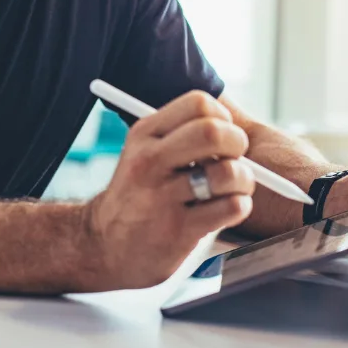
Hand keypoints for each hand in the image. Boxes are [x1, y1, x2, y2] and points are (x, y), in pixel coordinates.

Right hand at [82, 91, 255, 289]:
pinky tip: (225, 209)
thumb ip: (179, 133)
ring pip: (228, 172)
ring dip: (243, 180)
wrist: (104, 245)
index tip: (222, 134)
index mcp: (144, 134)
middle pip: (213, 132)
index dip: (223, 117)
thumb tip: (230, 121)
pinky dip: (239, 206)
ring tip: (232, 188)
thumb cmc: (139, 194)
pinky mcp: (178, 230)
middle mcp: (150, 161)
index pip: (199, 103)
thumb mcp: (143, 152)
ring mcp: (162, 197)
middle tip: (234, 158)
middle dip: (237, 143)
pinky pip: (231, 207)